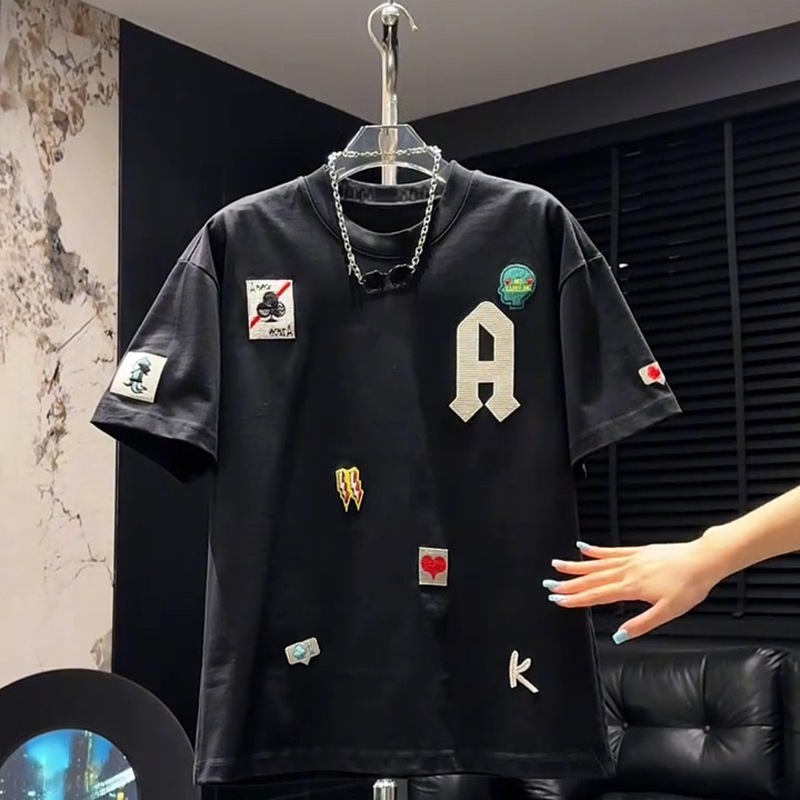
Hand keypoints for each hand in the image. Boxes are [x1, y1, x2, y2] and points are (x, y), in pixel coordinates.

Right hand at [544, 538, 724, 641]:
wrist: (702, 560)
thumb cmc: (688, 587)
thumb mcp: (668, 612)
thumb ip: (641, 624)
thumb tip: (618, 636)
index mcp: (631, 588)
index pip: (597, 596)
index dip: (575, 599)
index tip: (557, 600)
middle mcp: (626, 572)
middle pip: (591, 579)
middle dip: (568, 583)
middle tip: (548, 585)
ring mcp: (630, 559)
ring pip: (597, 564)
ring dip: (576, 566)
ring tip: (557, 565)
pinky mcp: (637, 551)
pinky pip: (611, 551)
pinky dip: (595, 550)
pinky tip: (582, 547)